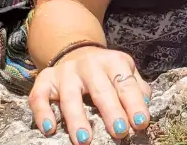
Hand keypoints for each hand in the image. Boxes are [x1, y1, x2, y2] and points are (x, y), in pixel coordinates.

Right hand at [28, 46, 151, 143]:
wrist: (76, 50)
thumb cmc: (106, 72)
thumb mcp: (125, 72)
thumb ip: (137, 88)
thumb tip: (146, 106)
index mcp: (114, 62)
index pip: (126, 85)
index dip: (134, 104)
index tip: (141, 123)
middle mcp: (89, 65)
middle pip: (101, 90)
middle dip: (111, 112)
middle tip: (120, 132)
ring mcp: (66, 72)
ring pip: (70, 96)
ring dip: (77, 118)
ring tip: (84, 140)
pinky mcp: (45, 79)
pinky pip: (39, 96)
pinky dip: (43, 113)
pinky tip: (50, 129)